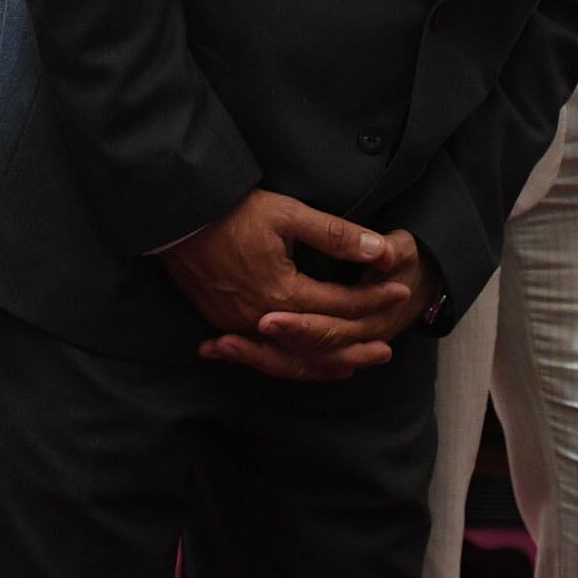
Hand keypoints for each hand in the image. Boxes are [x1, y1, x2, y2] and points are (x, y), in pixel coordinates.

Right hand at [207, 229, 435, 380]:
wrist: (176, 217)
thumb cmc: (233, 211)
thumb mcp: (289, 214)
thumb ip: (337, 236)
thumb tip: (380, 251)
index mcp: (284, 293)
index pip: (340, 306)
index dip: (374, 299)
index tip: (401, 290)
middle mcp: (262, 319)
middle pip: (320, 346)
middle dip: (356, 347)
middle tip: (387, 351)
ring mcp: (239, 325)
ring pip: (292, 360)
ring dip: (325, 364)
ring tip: (353, 367)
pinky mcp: (223, 322)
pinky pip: (266, 354)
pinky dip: (292, 362)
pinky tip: (305, 361)